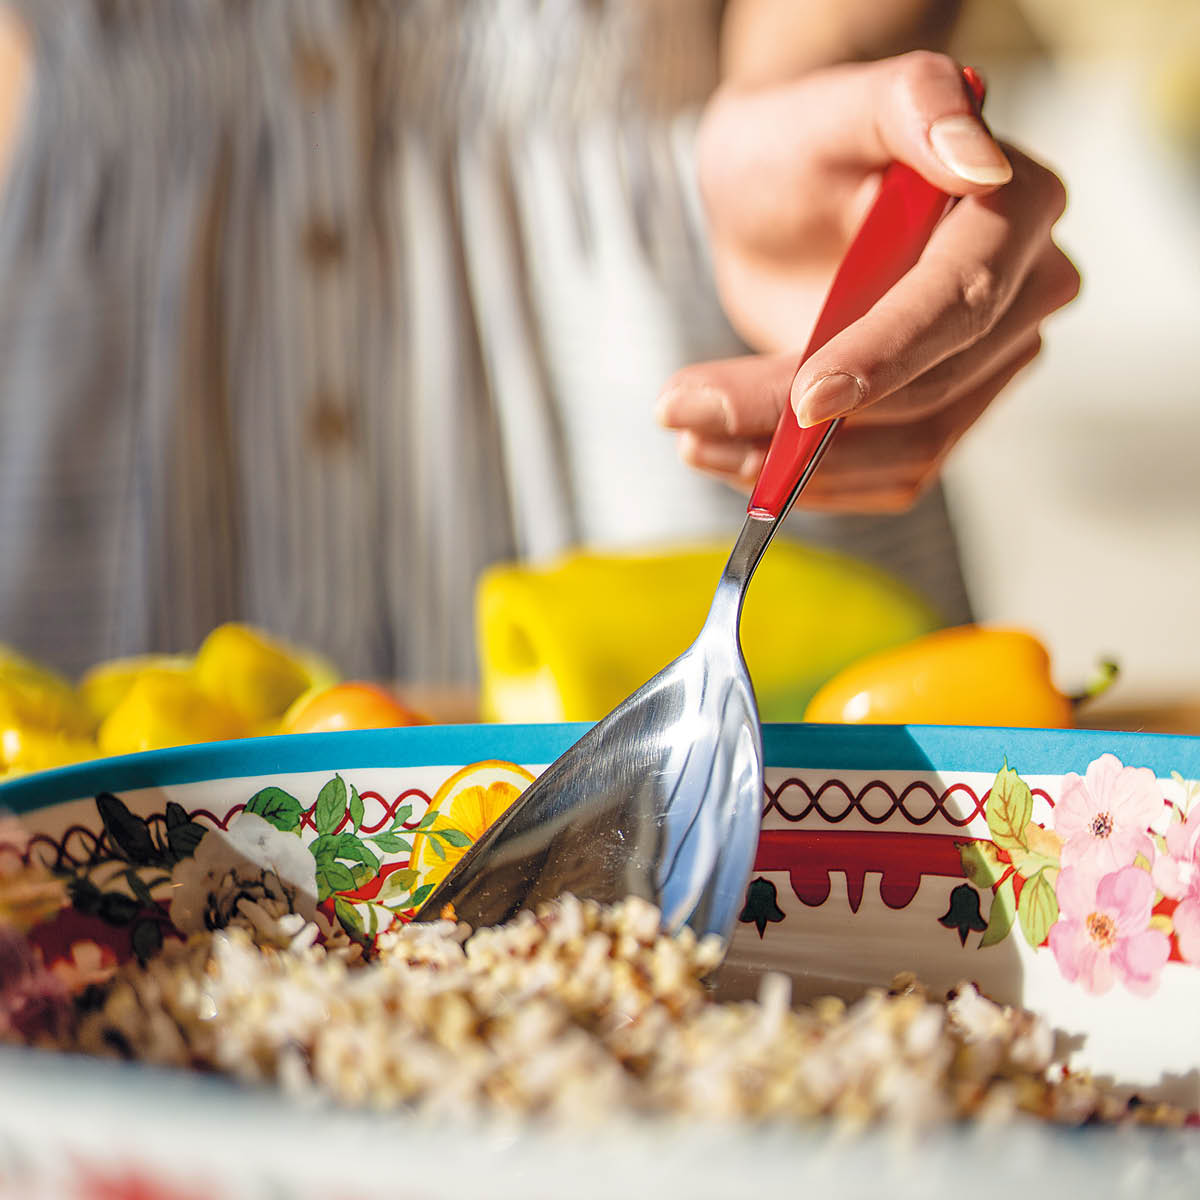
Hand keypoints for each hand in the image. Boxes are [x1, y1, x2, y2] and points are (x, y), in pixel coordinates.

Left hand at [658, 52, 1079, 511]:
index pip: (958, 300)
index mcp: (1015, 207)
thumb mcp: (832, 106)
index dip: (884, 356)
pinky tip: (732, 456)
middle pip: (925, 390)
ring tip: (691, 436)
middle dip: (802, 421)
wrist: (775, 199)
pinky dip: (811, 482)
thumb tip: (981, 161)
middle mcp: (1021, 293)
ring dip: (795, 465)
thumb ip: (909, 105)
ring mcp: (986, 363)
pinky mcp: (941, 412)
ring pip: (905, 448)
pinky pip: (889, 475)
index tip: (804, 400)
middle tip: (687, 411)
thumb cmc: (797, 144)